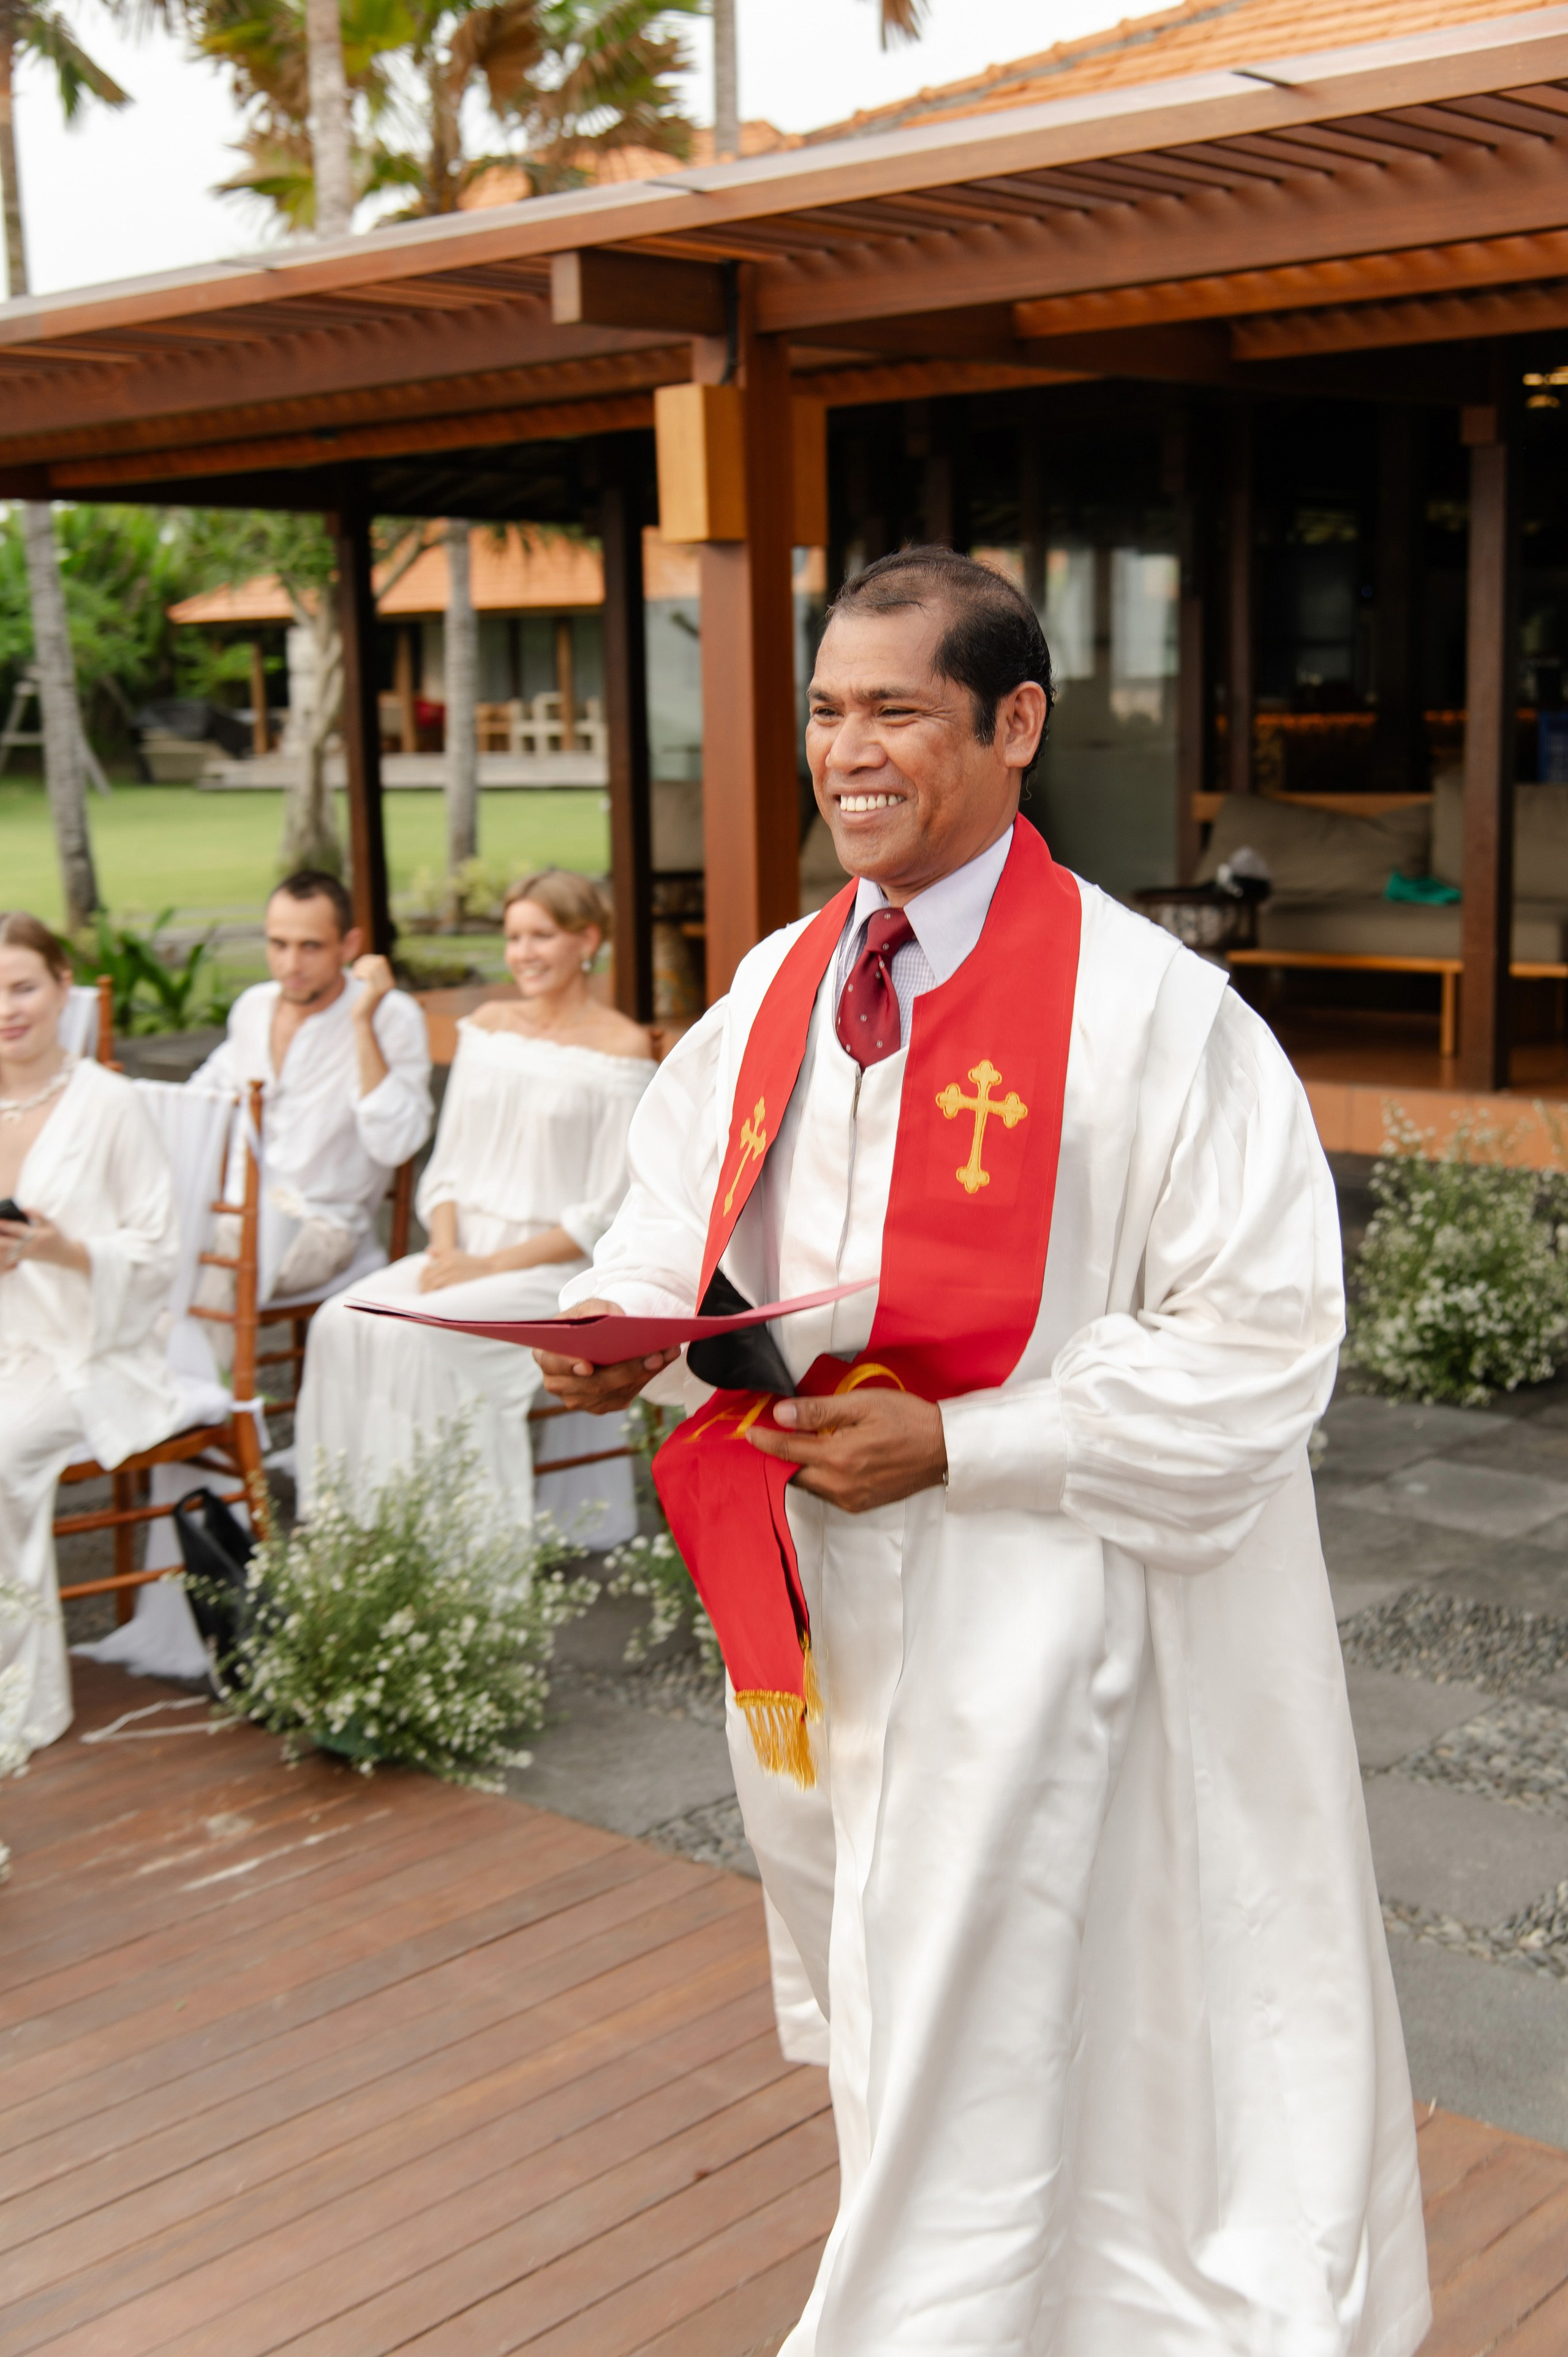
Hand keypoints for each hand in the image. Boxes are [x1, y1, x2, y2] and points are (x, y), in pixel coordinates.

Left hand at [0, 1208, 86, 1277]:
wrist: (64, 1255)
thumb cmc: (57, 1237)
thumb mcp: (50, 1224)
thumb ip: (37, 1215)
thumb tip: (23, 1209)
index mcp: (37, 1235)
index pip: (17, 1228)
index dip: (5, 1224)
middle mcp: (30, 1245)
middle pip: (9, 1241)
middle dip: (0, 1235)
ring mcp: (27, 1253)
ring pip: (9, 1249)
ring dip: (1, 1242)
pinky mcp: (26, 1258)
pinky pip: (12, 1256)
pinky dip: (6, 1252)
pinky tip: (3, 1245)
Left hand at [351, 954, 394, 1017]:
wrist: (363, 1020)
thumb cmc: (363, 1003)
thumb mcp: (369, 987)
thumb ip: (371, 974)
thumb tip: (368, 960)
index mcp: (389, 981)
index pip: (381, 960)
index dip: (368, 959)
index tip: (358, 967)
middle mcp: (389, 983)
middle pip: (378, 961)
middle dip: (364, 962)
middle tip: (356, 971)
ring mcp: (384, 987)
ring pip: (373, 966)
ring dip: (360, 967)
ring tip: (355, 975)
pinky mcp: (375, 991)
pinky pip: (369, 974)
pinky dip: (360, 972)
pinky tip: (356, 978)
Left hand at [418, 1246, 490, 1293]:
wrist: (491, 1268)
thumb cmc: (472, 1262)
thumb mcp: (456, 1253)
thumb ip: (441, 1252)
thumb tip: (428, 1250)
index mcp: (446, 1259)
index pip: (427, 1271)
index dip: (422, 1280)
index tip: (423, 1287)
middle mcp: (448, 1265)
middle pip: (429, 1279)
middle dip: (424, 1288)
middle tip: (424, 1296)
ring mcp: (454, 1274)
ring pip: (434, 1285)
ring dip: (429, 1293)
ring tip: (429, 1300)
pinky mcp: (458, 1283)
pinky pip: (443, 1291)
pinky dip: (438, 1295)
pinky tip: (437, 1301)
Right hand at [533, 1297, 679, 1414]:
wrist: (595, 1337)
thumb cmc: (588, 1321)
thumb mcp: (591, 1306)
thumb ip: (600, 1309)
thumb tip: (619, 1320)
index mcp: (546, 1354)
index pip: (552, 1362)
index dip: (569, 1365)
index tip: (588, 1366)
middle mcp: (557, 1381)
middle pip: (592, 1384)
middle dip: (625, 1370)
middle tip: (653, 1356)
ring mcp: (577, 1398)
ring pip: (612, 1394)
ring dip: (642, 1375)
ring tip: (664, 1357)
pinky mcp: (598, 1406)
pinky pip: (622, 1397)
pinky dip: (644, 1380)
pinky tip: (660, 1363)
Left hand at [746, 1389, 946, 1513]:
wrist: (945, 1448)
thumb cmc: (907, 1419)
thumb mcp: (862, 1404)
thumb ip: (819, 1410)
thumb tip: (781, 1414)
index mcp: (839, 1457)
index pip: (787, 1449)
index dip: (764, 1439)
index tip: (748, 1432)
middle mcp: (840, 1484)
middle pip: (793, 1473)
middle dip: (778, 1457)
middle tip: (766, 1438)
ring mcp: (851, 1498)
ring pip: (808, 1485)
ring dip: (797, 1467)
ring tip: (793, 1446)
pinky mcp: (860, 1504)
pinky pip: (826, 1493)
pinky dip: (816, 1477)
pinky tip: (821, 1460)